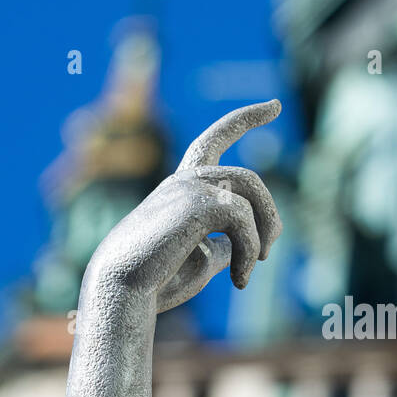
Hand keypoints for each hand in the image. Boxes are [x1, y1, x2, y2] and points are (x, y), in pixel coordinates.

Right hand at [86, 100, 282, 312]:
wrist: (123, 291)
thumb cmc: (157, 280)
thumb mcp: (200, 259)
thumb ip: (223, 245)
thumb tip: (250, 243)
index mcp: (182, 185)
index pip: (214, 140)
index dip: (244, 119)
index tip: (274, 105)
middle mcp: (185, 178)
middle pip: (248, 178)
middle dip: (269, 215)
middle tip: (268, 252)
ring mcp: (188, 186)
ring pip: (251, 193)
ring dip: (263, 233)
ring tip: (254, 266)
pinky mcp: (196, 203)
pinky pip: (244, 220)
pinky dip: (249, 252)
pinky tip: (238, 280)